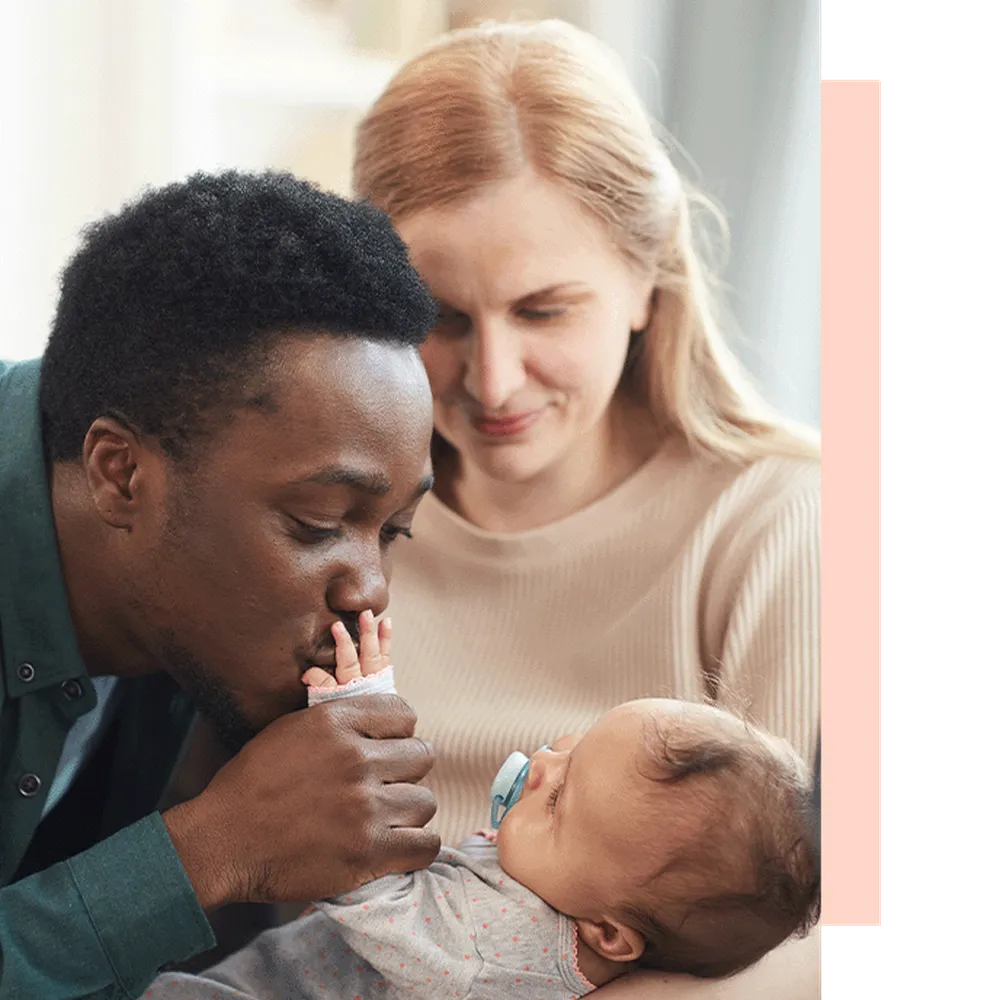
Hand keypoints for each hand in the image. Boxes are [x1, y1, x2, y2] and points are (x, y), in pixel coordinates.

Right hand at [163, 623, 436, 909]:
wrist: (221, 840)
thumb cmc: (252, 784)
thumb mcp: (292, 730)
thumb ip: (340, 722)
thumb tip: (382, 723)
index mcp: (336, 722)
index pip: (405, 715)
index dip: (398, 734)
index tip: (386, 750)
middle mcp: (356, 759)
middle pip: (421, 757)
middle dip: (404, 772)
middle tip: (382, 788)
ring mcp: (365, 807)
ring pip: (425, 801)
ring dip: (408, 811)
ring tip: (384, 819)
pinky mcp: (367, 852)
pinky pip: (425, 845)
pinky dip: (415, 848)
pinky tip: (396, 846)